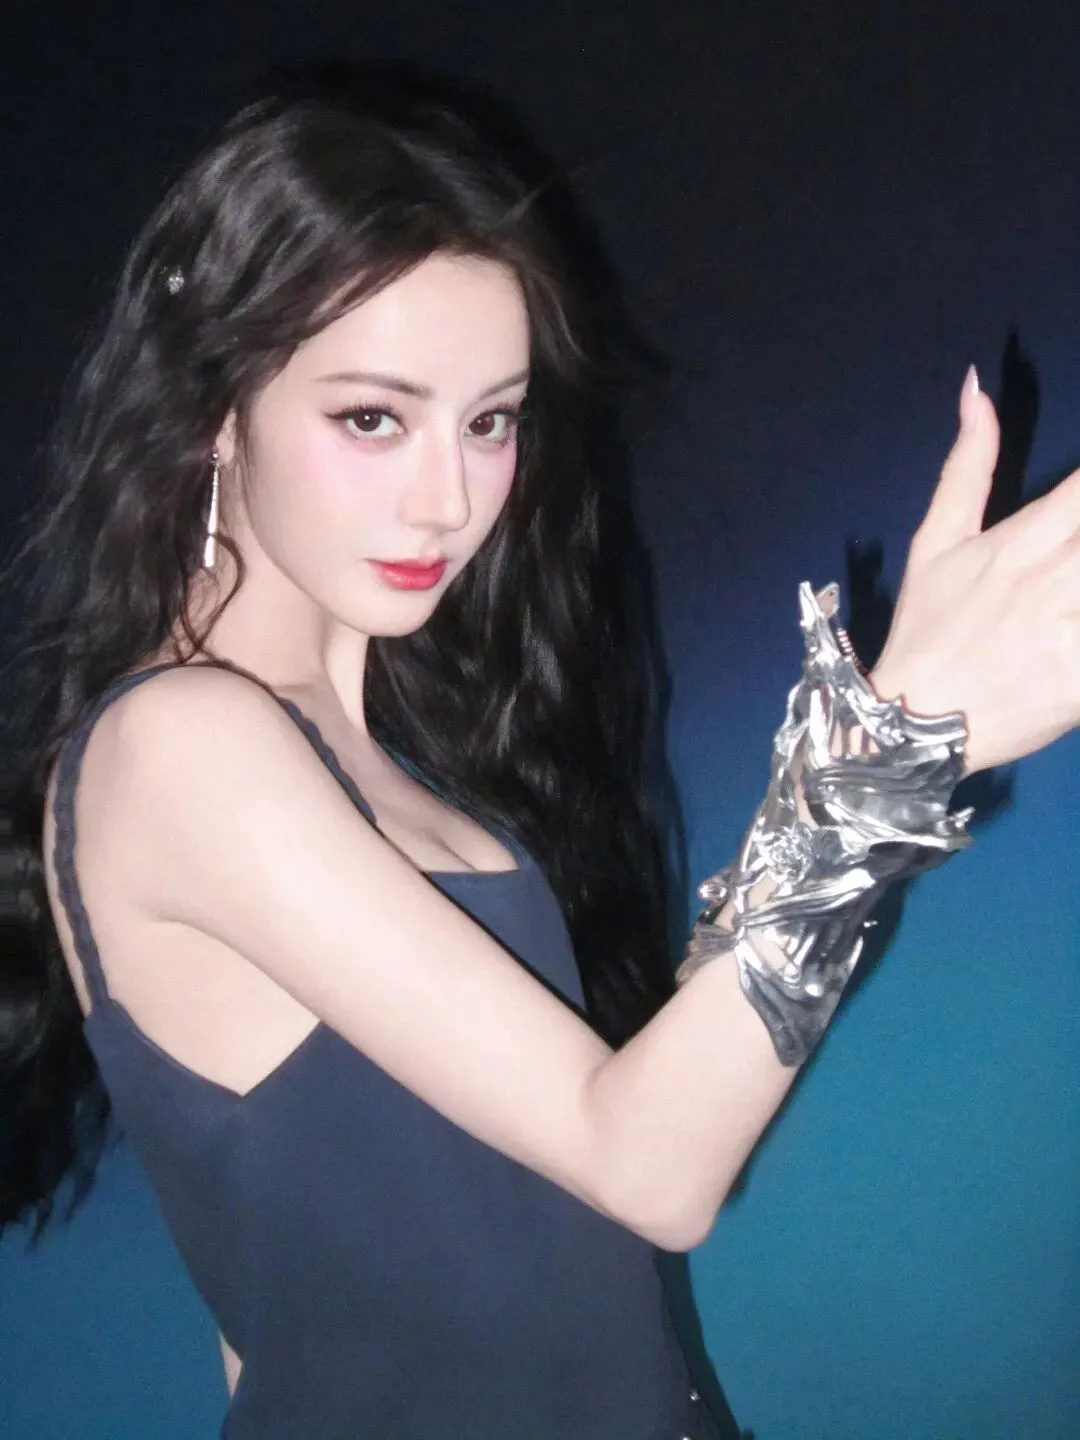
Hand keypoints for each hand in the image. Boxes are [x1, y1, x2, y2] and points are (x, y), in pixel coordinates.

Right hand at [869, 367, 1079, 775]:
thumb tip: (977, 386)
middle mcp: (1057, 577)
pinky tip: (1078, 628)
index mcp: (1027, 539)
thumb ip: (967, 464)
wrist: (909, 726)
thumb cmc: (926, 629)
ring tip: (1076, 586)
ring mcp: (1071, 629)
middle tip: (1077, 556)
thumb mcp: (934, 542)